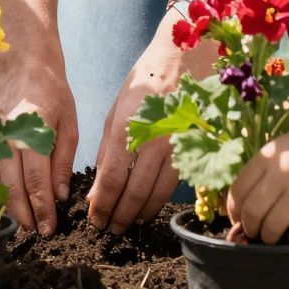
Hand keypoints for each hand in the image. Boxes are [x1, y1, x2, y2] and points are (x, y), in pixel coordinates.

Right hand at [0, 48, 77, 235]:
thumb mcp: (69, 123)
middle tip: (36, 233)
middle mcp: (5, 136)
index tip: (49, 228)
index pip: (36, 180)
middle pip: (11, 186)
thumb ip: (63, 161)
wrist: (24, 65)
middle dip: (24, 214)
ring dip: (5, 208)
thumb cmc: (52, 93)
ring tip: (20, 226)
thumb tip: (60, 195)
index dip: (42, 208)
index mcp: (32, 131)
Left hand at [88, 31, 201, 231]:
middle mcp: (155, 142)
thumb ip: (108, 150)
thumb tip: (98, 188)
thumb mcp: (117, 111)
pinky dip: (159, 201)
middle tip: (109, 229)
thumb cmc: (146, 83)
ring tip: (127, 224)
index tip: (94, 220)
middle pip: (135, 194)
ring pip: (157, 194)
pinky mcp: (194, 150)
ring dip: (139, 214)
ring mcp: (178, 147)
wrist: (186, 58)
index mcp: (129, 129)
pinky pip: (174, 184)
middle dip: (119, 217)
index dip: (102, 206)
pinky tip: (148, 208)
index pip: (112, 181)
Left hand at [226, 110, 288, 244]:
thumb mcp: (286, 145)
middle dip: (250, 228)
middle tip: (255, 233)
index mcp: (267, 155)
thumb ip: (268, 168)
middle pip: (252, 212)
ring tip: (274, 238)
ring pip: (273, 227)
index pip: (238, 190)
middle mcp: (279, 172)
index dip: (234, 210)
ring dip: (270, 237)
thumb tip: (249, 203)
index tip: (237, 220)